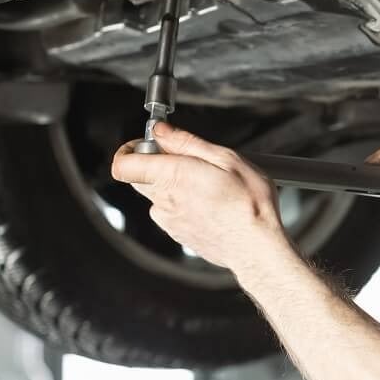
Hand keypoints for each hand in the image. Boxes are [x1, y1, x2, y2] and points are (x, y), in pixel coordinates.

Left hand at [110, 121, 292, 275]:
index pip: (123, 164)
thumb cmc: (249, 206)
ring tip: (208, 186)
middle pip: (139, 176)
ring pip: (157, 194)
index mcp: (172, 176)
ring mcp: (168, 220)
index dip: (130, 150)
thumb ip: (187, 142)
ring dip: (175, 186)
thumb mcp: (227, 159)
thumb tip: (162, 131)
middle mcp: (164, 199)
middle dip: (157, 164)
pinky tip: (210, 204)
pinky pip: (170, 212)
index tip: (149, 144)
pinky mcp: (177, 233)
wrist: (257, 248)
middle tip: (188, 162)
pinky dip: (184, 205)